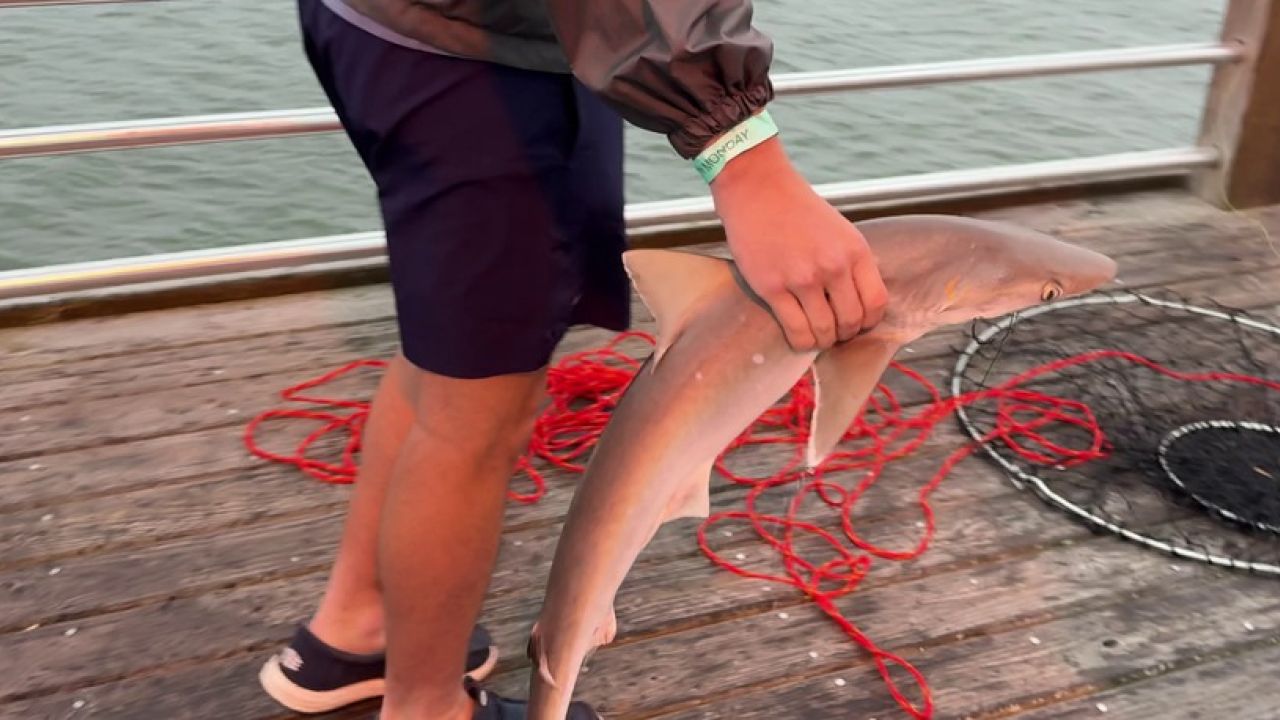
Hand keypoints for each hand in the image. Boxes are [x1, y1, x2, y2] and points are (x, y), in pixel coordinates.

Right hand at [709, 135, 887, 351]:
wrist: (758, 189)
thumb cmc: (797, 210)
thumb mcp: (839, 231)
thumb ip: (852, 263)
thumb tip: (858, 301)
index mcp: (855, 251)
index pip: (877, 303)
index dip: (869, 320)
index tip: (857, 321)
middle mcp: (833, 266)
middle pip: (852, 321)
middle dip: (844, 333)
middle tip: (833, 330)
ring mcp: (803, 279)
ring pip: (825, 331)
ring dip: (823, 341)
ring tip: (816, 335)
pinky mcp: (773, 288)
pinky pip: (796, 331)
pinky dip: (801, 342)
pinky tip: (799, 337)